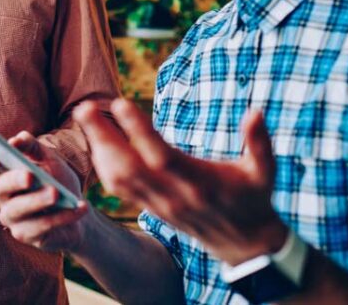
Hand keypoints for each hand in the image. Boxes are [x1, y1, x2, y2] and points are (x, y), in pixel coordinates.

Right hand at [0, 132, 87, 252]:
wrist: (76, 207)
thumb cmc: (57, 179)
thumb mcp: (49, 159)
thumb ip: (33, 147)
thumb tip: (16, 139)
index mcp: (2, 173)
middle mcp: (1, 196)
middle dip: (14, 181)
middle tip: (31, 176)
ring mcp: (11, 217)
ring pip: (17, 210)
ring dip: (38, 200)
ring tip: (56, 192)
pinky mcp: (25, 235)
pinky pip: (40, 226)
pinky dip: (62, 216)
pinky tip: (79, 207)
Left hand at [74, 98, 287, 266]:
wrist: (244, 243)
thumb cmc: (253, 199)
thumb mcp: (264, 171)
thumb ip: (259, 142)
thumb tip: (256, 111)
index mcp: (199, 183)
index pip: (162, 156)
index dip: (138, 131)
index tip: (119, 103)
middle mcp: (174, 195)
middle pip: (129, 167)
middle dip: (103, 138)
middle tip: (84, 108)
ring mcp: (160, 204)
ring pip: (119, 180)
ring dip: (98, 149)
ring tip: (85, 118)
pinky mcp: (152, 209)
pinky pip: (120, 189)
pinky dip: (103, 166)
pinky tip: (96, 143)